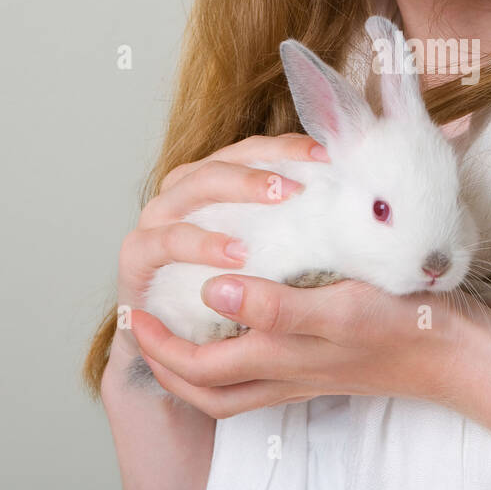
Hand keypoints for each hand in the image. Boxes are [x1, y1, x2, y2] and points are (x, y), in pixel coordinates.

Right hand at [111, 132, 328, 363]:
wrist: (176, 342)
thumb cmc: (229, 291)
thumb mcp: (267, 252)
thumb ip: (294, 221)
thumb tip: (353, 196)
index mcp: (212, 180)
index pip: (251, 149)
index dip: (288, 147)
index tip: (328, 155)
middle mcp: (181, 191)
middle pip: (222, 161)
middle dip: (264, 166)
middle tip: (303, 181)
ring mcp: (155, 220)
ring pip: (192, 189)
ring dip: (236, 192)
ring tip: (281, 202)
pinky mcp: (137, 255)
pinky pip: (167, 242)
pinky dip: (202, 244)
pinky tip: (237, 254)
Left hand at [128, 272, 487, 418]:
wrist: (464, 353)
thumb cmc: (408, 323)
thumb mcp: (341, 306)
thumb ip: (277, 304)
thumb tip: (213, 291)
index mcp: (284, 357)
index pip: (199, 367)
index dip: (160, 344)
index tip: (138, 309)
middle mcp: (289, 371)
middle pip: (208, 389)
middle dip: (167, 364)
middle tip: (146, 326)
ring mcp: (310, 371)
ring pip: (235, 384)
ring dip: (199, 364)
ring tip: (185, 327)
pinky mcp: (331, 360)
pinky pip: (267, 369)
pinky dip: (241, 351)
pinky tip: (251, 316)